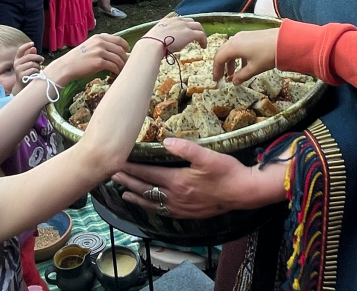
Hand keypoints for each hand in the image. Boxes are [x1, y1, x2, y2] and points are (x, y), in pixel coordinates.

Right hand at [13, 42, 43, 80]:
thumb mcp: (28, 63)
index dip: (26, 45)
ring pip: (32, 64)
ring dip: (38, 66)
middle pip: (29, 56)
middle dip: (38, 57)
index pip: (20, 50)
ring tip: (38, 69)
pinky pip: (33, 70)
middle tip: (42, 59)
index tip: (32, 43)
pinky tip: (37, 73)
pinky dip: (37, 71)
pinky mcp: (21, 75)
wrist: (23, 86)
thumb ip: (31, 56)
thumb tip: (34, 48)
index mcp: (17, 59)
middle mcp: (16, 63)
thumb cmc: (27, 73)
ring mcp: (18, 69)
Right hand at [47, 34, 130, 82]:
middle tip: (126, 63)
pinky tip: (115, 73)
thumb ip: (101, 43)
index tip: (127, 51)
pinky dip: (116, 70)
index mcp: (99, 37)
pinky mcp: (98, 62)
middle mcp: (100, 43)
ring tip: (121, 69)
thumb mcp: (89, 45)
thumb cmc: (77, 58)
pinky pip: (113, 66)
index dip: (126, 46)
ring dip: (122, 65)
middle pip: (120, 49)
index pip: (119, 39)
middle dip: (125, 57)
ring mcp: (99, 52)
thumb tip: (115, 47)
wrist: (66, 66)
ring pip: (118, 58)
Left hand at [113, 138, 256, 218]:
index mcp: (178, 181)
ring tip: (124, 193)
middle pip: (145, 188)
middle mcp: (175, 197)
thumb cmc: (227, 172)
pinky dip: (151, 207)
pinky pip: (163, 211)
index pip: (148, 173)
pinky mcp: (188, 213)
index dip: (131, 168)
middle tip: (112, 175)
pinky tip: (149, 205)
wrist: (244, 192)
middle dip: (128, 181)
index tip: (117, 162)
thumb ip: (186, 148)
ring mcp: (181, 207)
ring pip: (152, 203)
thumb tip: (166, 142)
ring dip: (136, 196)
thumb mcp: (208, 156)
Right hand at [140, 16, 206, 53]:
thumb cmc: (151, 44)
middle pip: (191, 21)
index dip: (186, 26)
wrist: (153, 45)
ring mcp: (184, 26)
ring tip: (202, 42)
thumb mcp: (155, 36)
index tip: (186, 32)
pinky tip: (203, 46)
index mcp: (167, 21)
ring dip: (201, 33)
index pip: (181, 20)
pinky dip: (204, 40)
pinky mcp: (189, 33)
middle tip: (197, 36)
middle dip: (195, 28)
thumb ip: (161, 37)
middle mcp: (177, 21)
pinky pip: (201, 35)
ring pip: (198, 26)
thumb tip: (160, 44)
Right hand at [212, 28, 278, 82]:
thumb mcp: (254, 68)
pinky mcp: (250, 35)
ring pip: (231, 49)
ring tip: (233, 73)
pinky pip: (238, 46)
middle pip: (222, 52)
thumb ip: (242, 76)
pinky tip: (244, 65)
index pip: (219, 59)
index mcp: (233, 47)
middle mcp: (235, 39)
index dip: (216, 70)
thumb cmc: (268, 55)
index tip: (217, 80)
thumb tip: (234, 82)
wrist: (284, 41)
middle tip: (221, 76)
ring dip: (230, 61)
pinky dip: (237, 56)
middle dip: (221, 65)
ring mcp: (243, 36)